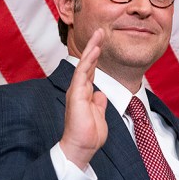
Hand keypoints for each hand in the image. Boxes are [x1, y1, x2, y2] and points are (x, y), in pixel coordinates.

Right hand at [59, 29, 108, 169]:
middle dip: (94, 46)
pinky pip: (83, 74)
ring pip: (84, 64)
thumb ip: (99, 103)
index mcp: (85, 93)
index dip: (96, 57)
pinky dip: (88, 61)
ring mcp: (77, 90)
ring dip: (92, 48)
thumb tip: (100, 94)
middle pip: (87, 63)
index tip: (102, 43)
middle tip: (101, 31)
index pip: (91, 70)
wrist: (81, 147)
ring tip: (99, 34)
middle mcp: (79, 89)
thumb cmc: (89, 135)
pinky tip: (94, 50)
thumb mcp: (99, 116)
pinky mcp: (76, 94)